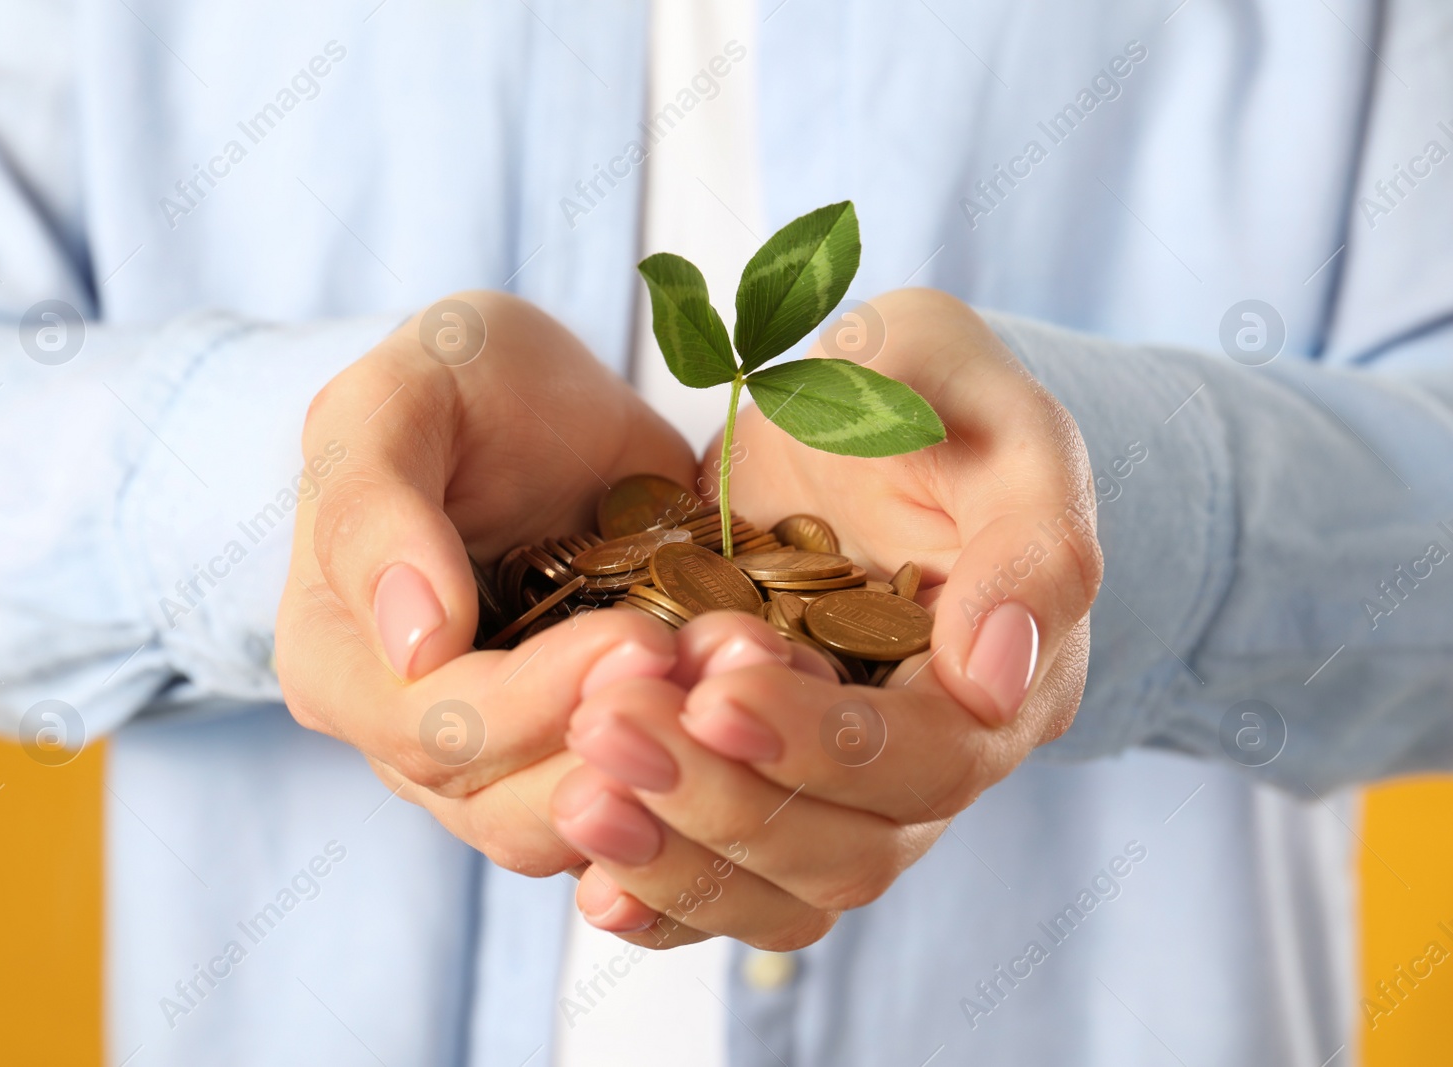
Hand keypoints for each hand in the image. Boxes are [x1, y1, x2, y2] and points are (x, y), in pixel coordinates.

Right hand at [275, 291, 695, 874]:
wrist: (546, 400)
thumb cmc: (458, 382)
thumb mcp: (398, 399)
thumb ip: (375, 507)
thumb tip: (415, 645)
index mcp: (337, 663)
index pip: (430, 731)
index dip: (535, 701)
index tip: (640, 638)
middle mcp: (407, 738)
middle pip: (507, 802)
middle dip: (626, 742)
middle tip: (725, 659)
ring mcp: (499, 763)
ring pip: (581, 829)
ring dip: (679, 770)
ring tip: (753, 672)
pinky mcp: (586, 759)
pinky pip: (641, 811)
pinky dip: (706, 776)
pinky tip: (768, 704)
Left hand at [549, 288, 1102, 947]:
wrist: (862, 419)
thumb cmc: (934, 398)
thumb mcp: (993, 422)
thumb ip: (1027, 536)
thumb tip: (995, 678)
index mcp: (1007, 683)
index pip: (929, 759)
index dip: (824, 742)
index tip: (716, 689)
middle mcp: (933, 763)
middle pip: (846, 847)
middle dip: (724, 798)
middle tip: (608, 726)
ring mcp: (849, 790)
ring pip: (783, 886)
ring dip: (678, 857)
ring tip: (579, 796)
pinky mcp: (773, 785)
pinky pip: (732, 883)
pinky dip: (665, 896)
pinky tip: (591, 880)